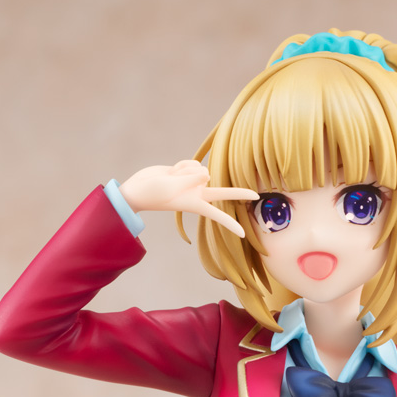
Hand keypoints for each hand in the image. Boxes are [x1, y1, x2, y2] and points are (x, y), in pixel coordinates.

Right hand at [118, 161, 257, 237]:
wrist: (140, 187)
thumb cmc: (154, 193)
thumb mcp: (172, 188)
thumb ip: (191, 179)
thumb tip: (208, 172)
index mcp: (196, 204)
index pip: (218, 215)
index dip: (231, 224)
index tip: (244, 235)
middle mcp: (198, 194)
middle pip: (223, 193)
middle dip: (239, 194)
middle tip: (256, 196)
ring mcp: (194, 182)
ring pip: (200, 168)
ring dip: (185, 169)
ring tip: (172, 177)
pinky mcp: (188, 172)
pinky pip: (191, 162)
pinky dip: (180, 164)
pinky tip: (172, 172)